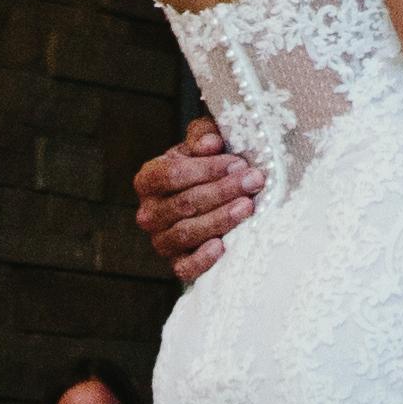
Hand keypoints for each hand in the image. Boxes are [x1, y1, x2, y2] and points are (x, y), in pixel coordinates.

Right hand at [132, 119, 256, 282]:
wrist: (212, 200)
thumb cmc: (208, 166)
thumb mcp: (204, 143)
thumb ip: (203, 135)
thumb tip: (210, 144)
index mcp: (148, 179)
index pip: (172, 174)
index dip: (206, 169)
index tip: (239, 163)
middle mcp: (149, 212)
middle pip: (184, 203)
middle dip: (223, 191)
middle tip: (254, 181)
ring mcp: (161, 241)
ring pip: (186, 232)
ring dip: (220, 219)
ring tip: (248, 206)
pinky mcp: (176, 264)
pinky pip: (184, 268)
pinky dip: (203, 259)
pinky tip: (223, 245)